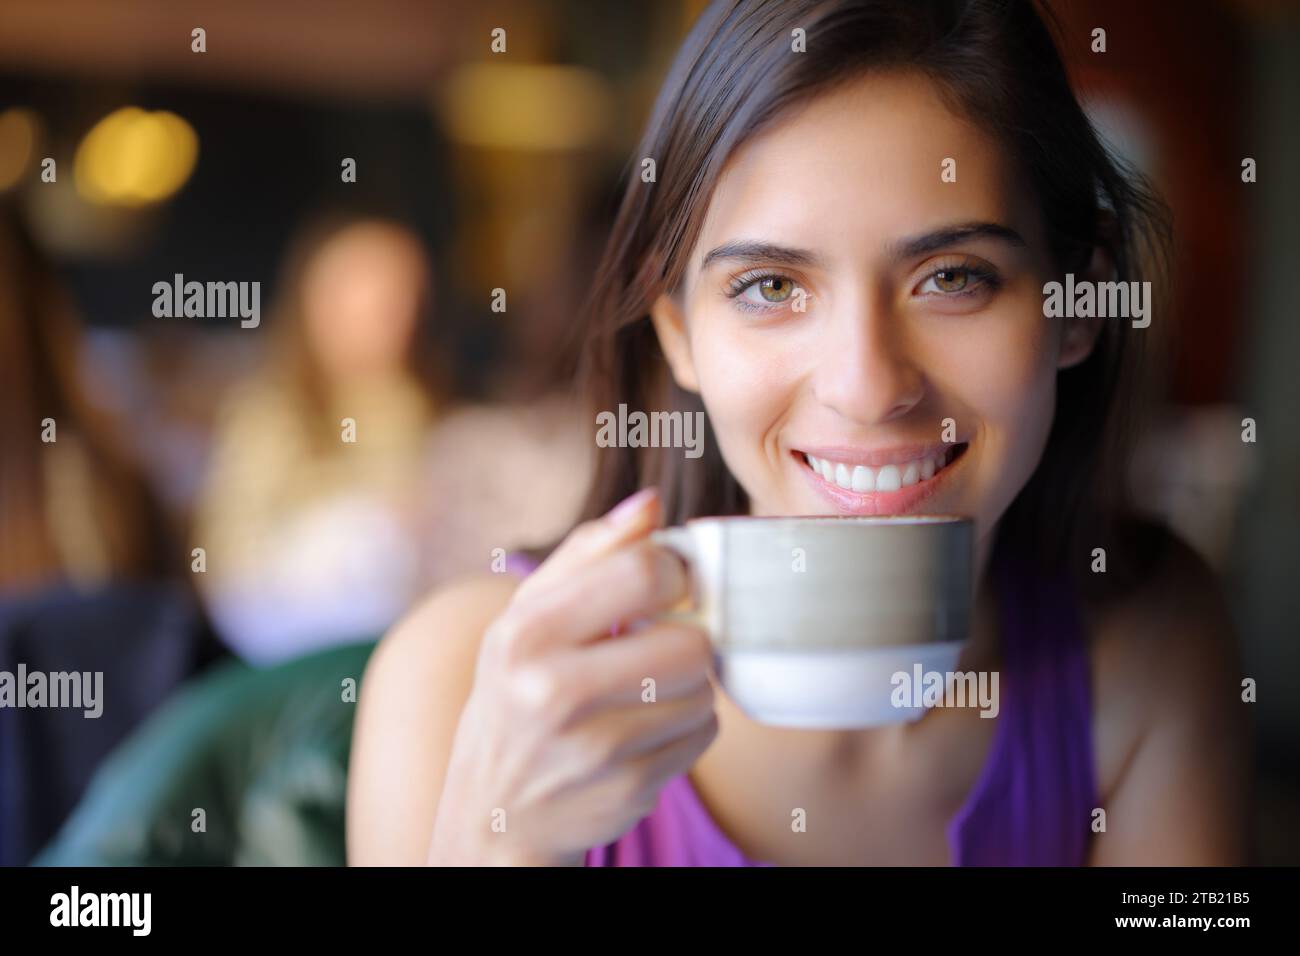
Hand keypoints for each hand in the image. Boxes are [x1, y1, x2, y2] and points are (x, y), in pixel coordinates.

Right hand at [427, 488, 717, 865]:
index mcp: (526, 633)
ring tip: (646, 694)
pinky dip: (687, 730)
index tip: (665, 587)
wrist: (494, 813)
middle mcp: (552, 690)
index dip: (673, 574)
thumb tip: (652, 504)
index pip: (642, 571)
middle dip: (684, 641)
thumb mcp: (528, 617)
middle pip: (688, 641)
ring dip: (689, 689)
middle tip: (657, 647)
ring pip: (703, 692)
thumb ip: (589, 553)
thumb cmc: (517, 695)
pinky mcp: (628, 790)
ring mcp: (593, 748)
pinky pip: (704, 737)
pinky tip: (646, 732)